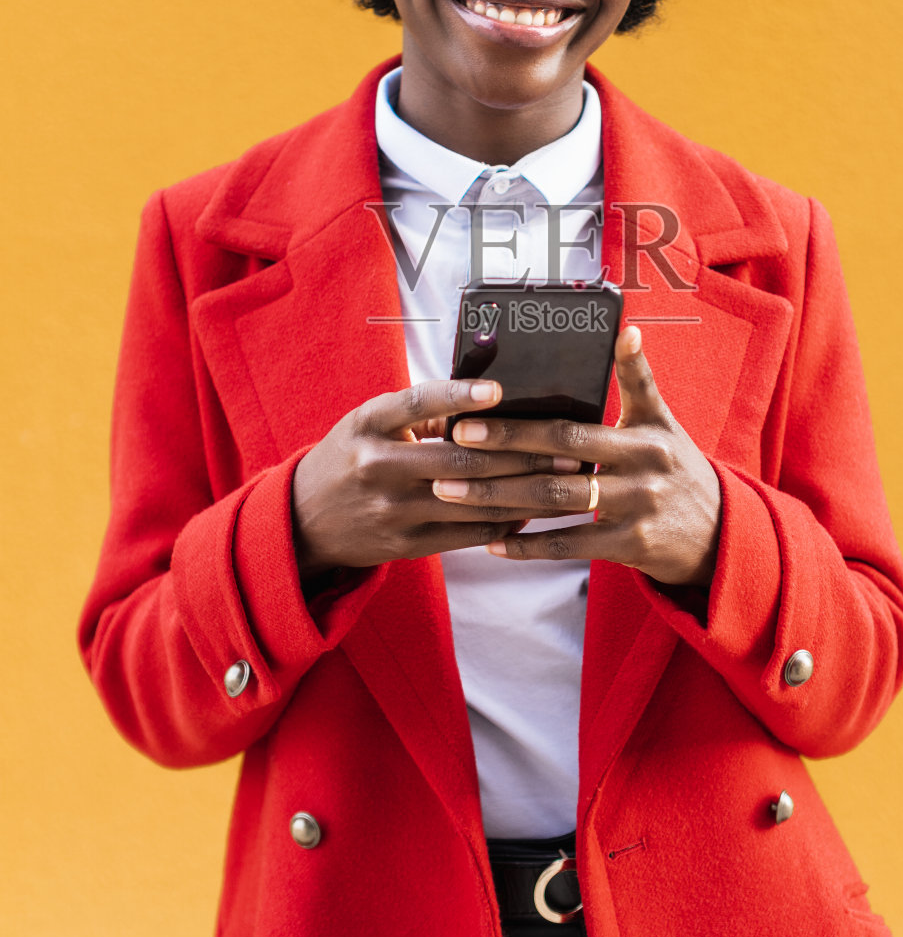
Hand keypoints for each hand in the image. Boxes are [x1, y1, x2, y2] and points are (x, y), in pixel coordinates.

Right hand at [291, 379, 582, 577]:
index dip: (458, 396)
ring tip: (562, 480)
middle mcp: (377, 466)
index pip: (415, 403)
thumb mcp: (369, 423)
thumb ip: (421, 413)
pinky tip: (532, 511)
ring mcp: (392, 510)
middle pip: (458, 459)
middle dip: (519, 454)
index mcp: (367, 424)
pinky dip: (503, 523)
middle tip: (565, 448)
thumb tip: (489, 400)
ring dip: (523, 492)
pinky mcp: (405, 545)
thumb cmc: (351, 456)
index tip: (499, 391)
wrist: (305, 520)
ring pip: (470, 500)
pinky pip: (465, 534)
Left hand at [432, 327, 721, 586]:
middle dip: (500, 451)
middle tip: (452, 444)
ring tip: (451, 492)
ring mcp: (636, 509)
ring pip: (557, 502)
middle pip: (557, 459)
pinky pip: (571, 546)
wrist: (720, 532)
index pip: (572, 424)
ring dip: (500, 499)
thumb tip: (626, 329)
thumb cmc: (677, 467)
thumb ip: (639, 379)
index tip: (476, 408)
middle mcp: (640, 468)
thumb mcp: (663, 421)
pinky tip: (492, 542)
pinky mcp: (631, 546)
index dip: (523, 419)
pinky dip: (530, 545)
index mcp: (643, 432)